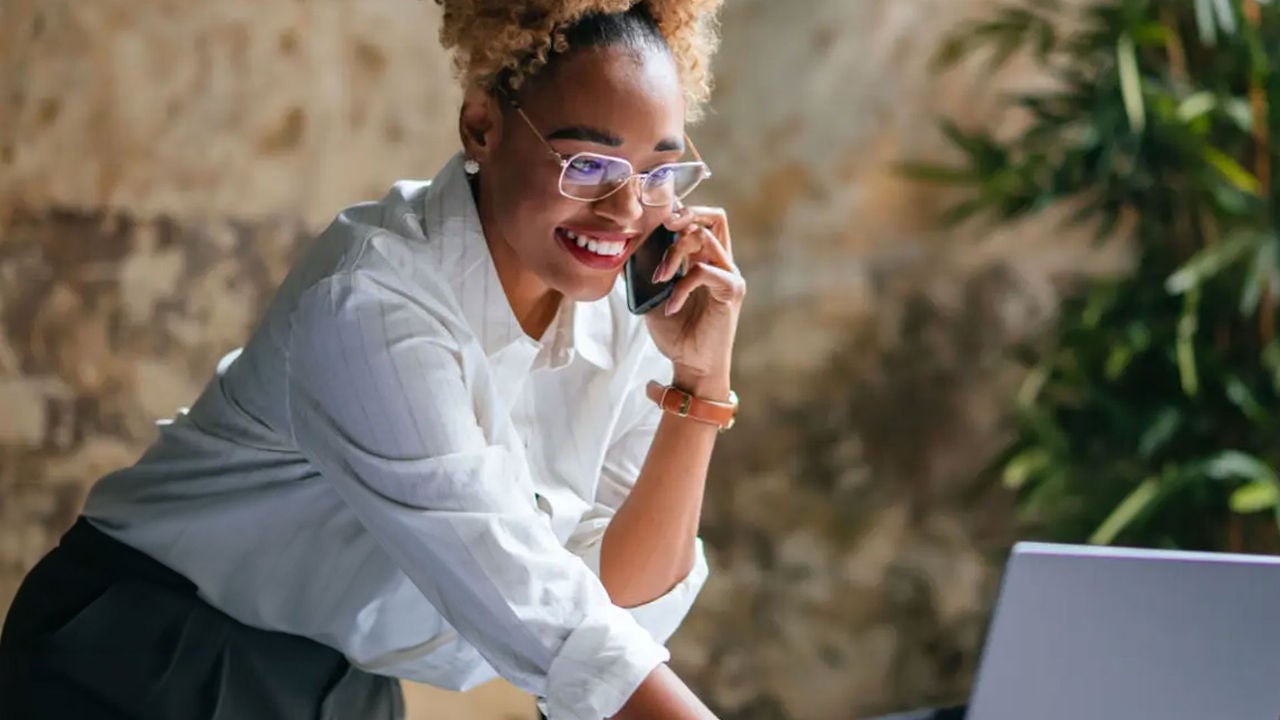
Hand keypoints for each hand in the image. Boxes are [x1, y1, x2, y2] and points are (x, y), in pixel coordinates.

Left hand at [643, 205, 745, 397]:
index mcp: (705, 260)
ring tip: (658, 278)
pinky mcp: (731, 291)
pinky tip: (670, 306)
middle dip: (686, 215)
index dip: (682, 211)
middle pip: (714, 217)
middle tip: (663, 225)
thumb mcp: (651, 297)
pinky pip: (703, 272)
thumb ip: (644, 272)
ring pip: (705, 239)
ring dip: (674, 254)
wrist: (691, 366)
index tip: (656, 220)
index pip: (703, 220)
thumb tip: (620, 250)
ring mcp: (729, 276)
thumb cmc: (676, 333)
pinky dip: (681, 286)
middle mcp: (721, 263)